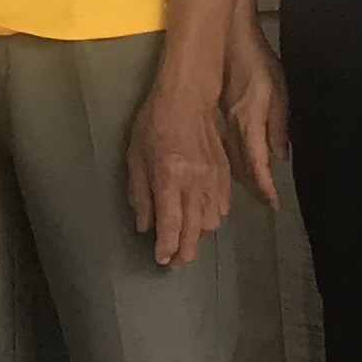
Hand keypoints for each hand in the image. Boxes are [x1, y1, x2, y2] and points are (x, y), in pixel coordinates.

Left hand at [126, 77, 233, 268]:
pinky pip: (223, 206)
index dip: (167, 247)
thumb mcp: (135, 158)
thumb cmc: (153, 124)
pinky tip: (202, 220)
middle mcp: (195, 183)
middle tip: (175, 263)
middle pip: (195, 230)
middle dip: (186, 252)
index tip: (161, 260)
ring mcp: (214, 179)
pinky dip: (212, 219)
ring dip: (199, 236)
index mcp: (169, 177)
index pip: (171, 224)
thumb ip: (140, 194)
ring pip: (212, 222)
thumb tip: (144, 226)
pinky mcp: (226, 174)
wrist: (187, 98)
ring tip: (186, 241)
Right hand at [222, 11, 288, 203]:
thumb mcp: (277, 90)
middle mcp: (234, 128)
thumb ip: (279, 124)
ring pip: (230, 159)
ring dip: (241, 178)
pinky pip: (224, 147)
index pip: (257, 165)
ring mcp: (223, 121)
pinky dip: (232, 162)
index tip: (273, 204)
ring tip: (252, 190)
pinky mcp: (219, 113)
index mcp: (249, 123)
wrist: (226, 39)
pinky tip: (236, 165)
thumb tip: (281, 154)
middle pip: (241, 168)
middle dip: (253, 188)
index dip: (265, 187)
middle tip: (265, 202)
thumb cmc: (256, 61)